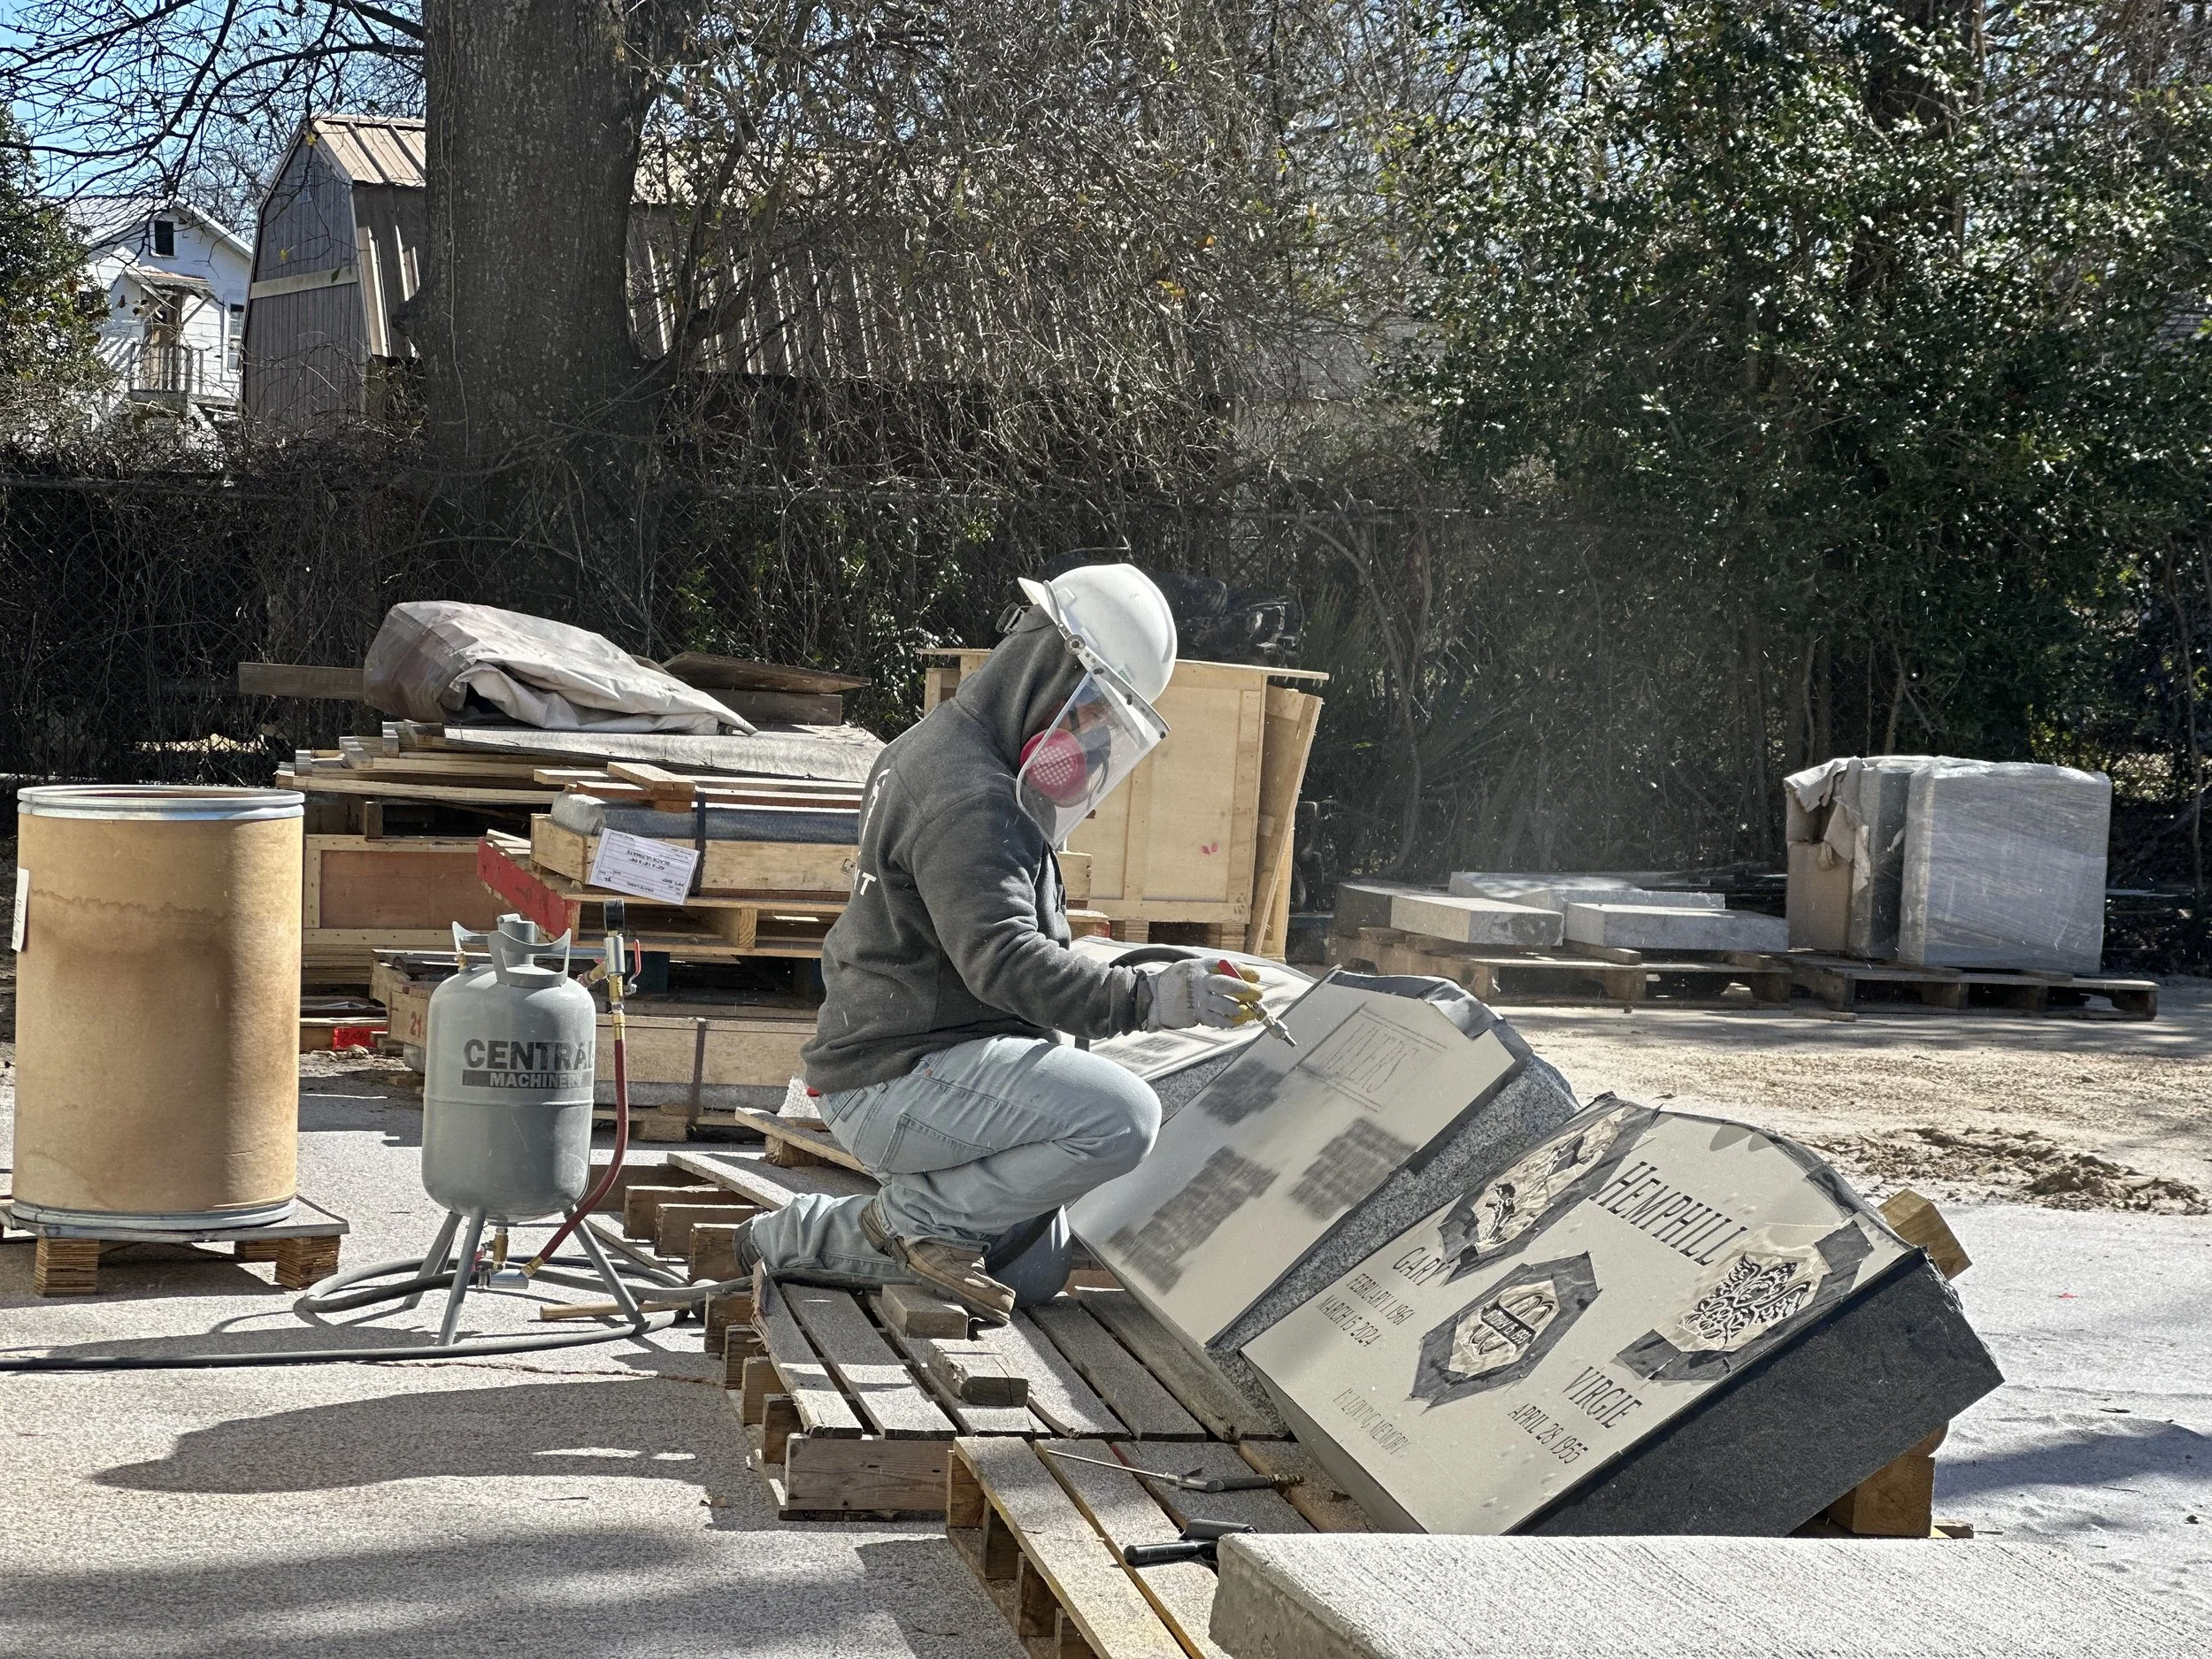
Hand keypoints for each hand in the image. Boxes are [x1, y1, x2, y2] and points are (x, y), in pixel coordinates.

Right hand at [1143, 957, 1262, 1030]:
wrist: (1154, 998)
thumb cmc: (1176, 982)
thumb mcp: (1191, 968)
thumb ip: (1212, 971)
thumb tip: (1241, 977)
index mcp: (1199, 966)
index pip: (1226, 966)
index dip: (1244, 971)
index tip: (1256, 976)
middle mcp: (1198, 982)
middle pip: (1226, 985)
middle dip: (1245, 990)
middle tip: (1257, 993)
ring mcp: (1197, 1000)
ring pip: (1223, 1005)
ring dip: (1239, 1009)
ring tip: (1248, 1011)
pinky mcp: (1196, 1015)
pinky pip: (1217, 1020)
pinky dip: (1230, 1022)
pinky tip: (1237, 1021)